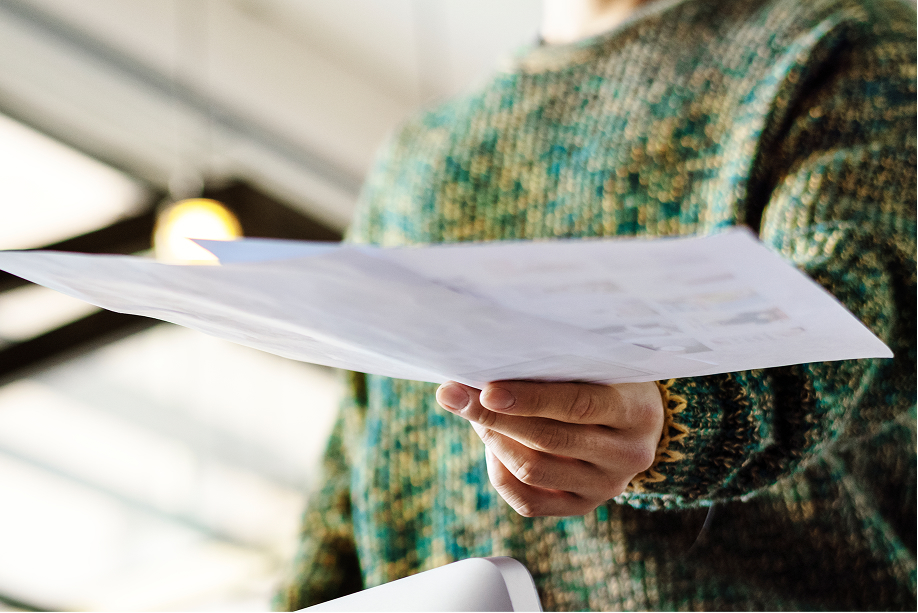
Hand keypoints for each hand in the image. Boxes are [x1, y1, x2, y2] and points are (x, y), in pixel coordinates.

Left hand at [436, 380, 663, 516]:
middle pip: (549, 441)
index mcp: (636, 411)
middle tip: (455, 396)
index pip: (578, 406)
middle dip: (494, 417)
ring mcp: (606, 486)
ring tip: (472, 413)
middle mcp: (627, 454)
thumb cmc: (608, 379)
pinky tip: (492, 444)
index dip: (530, 399)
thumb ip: (558, 366)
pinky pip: (529, 501)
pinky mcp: (582, 506)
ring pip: (534, 472)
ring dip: (494, 440)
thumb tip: (487, 367)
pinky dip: (500, 470)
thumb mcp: (600, 365)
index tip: (486, 391)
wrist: (639, 422)